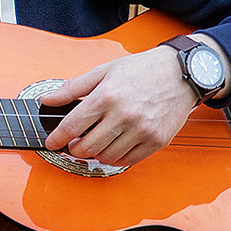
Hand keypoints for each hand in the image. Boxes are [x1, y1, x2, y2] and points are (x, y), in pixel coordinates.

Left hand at [41, 48, 201, 165]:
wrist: (182, 72)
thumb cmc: (142, 70)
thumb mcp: (104, 71)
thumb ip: (73, 87)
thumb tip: (48, 99)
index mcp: (107, 96)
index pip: (72, 125)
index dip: (57, 138)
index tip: (51, 143)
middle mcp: (124, 115)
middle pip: (87, 146)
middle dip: (74, 149)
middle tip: (74, 144)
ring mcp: (142, 130)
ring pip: (106, 156)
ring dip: (95, 154)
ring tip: (94, 144)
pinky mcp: (157, 140)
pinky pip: (128, 160)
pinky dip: (116, 158)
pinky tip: (113, 147)